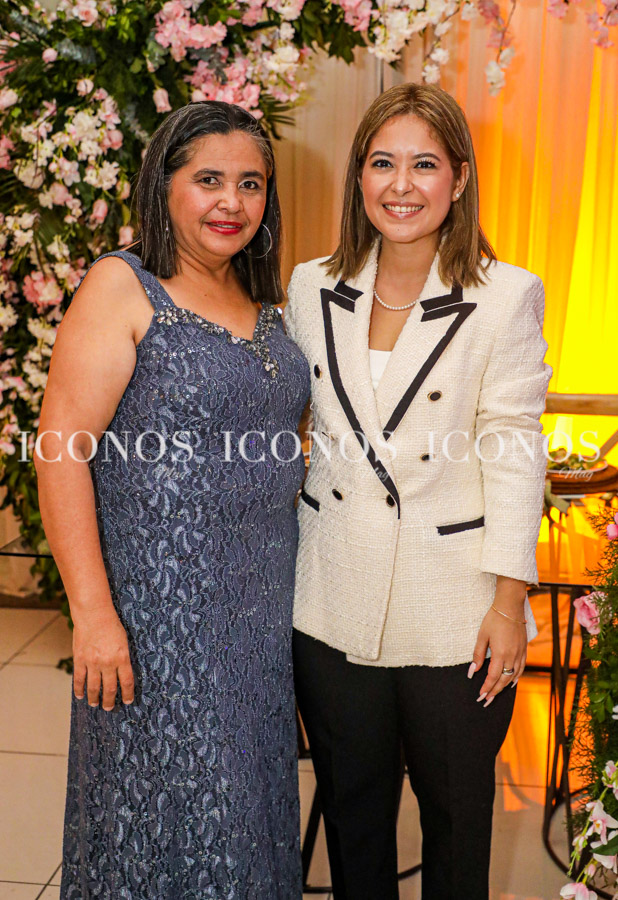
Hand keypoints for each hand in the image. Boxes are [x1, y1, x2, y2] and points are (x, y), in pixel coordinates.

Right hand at [72, 607, 134, 710]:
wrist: (94, 614)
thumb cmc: (112, 625)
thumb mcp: (124, 641)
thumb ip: (122, 657)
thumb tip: (122, 673)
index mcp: (122, 658)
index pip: (126, 682)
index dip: (127, 694)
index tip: (127, 701)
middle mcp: (108, 663)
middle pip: (109, 688)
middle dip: (110, 701)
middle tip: (109, 708)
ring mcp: (92, 662)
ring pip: (93, 687)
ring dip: (94, 698)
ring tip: (95, 704)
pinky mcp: (80, 659)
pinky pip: (79, 678)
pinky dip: (79, 689)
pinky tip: (80, 695)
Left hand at [469, 577, 527, 706]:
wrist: (511, 607)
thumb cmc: (494, 619)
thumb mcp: (482, 635)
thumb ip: (478, 654)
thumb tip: (472, 671)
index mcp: (500, 653)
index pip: (493, 676)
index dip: (486, 687)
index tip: (480, 695)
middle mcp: (512, 656)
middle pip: (503, 679)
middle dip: (494, 691)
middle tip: (486, 701)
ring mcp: (520, 653)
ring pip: (513, 676)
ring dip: (504, 687)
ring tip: (496, 695)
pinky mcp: (524, 649)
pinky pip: (521, 668)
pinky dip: (516, 677)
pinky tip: (511, 682)